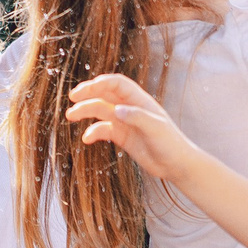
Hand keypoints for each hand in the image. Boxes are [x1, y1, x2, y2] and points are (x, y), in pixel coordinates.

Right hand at [67, 73, 202, 181]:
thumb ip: (137, 117)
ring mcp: (125, 122)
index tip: (88, 87)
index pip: (118, 84)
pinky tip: (87, 139)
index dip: (102, 82)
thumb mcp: (156, 128)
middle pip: (105, 94)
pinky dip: (93, 132)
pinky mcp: (122, 137)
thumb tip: (116, 110)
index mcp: (140, 101)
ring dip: (85, 111)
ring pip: (100, 111)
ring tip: (70, 116)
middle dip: (88, 93)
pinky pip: (103, 130)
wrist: (177, 165)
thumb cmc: (171, 144)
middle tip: (72, 97)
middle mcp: (130, 108)